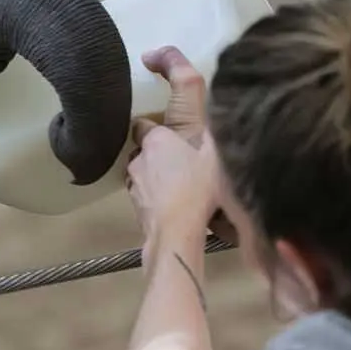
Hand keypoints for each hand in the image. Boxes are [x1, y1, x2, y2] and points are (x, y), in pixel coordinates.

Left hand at [126, 47, 219, 240]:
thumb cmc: (198, 189)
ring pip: (141, 173)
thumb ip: (214, 136)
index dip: (154, 128)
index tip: (169, 135)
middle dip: (157, 153)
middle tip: (180, 161)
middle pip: (143, 150)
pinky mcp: (133, 205)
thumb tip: (218, 119)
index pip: (142, 125)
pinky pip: (143, 194)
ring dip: (154, 175)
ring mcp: (133, 183)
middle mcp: (138, 159)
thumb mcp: (216, 157)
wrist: (176, 230)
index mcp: (156, 141)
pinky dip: (153, 195)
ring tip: (177, 184)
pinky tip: (172, 203)